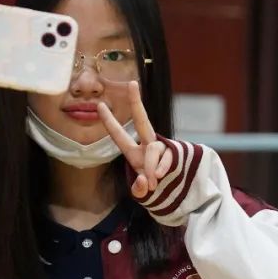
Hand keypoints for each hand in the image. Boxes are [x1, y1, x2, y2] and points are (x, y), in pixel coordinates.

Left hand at [98, 81, 173, 197]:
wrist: (178, 195)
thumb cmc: (155, 191)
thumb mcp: (142, 193)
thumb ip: (139, 189)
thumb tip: (144, 181)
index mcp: (133, 153)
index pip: (119, 135)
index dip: (109, 121)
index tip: (99, 105)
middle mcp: (147, 145)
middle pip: (142, 120)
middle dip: (136, 102)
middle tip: (131, 84)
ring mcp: (162, 148)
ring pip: (153, 149)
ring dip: (151, 166)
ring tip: (152, 182)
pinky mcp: (175, 154)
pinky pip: (166, 157)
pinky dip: (161, 168)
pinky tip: (160, 176)